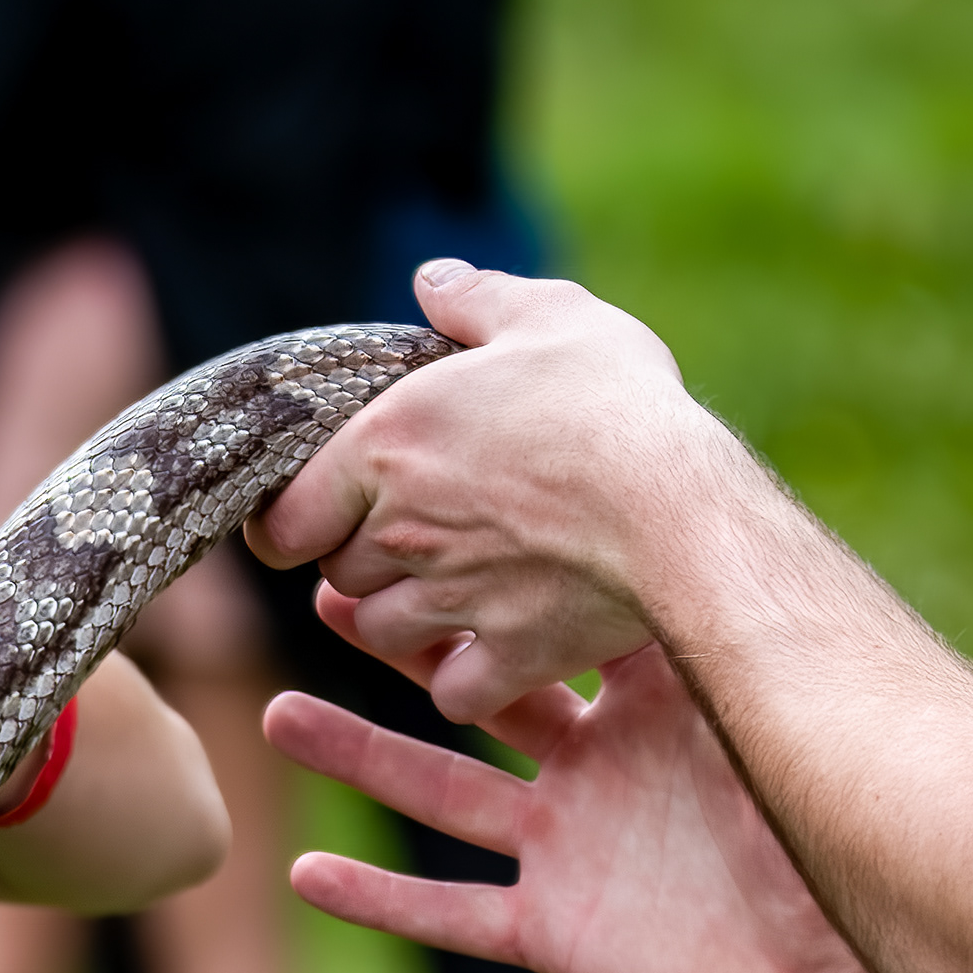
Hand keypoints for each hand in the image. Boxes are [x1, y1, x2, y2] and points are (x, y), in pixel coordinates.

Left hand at [248, 259, 747, 720]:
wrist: (688, 508)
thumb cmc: (615, 405)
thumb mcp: (550, 320)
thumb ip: (478, 300)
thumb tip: (430, 280)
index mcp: (385, 447)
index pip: (283, 520)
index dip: (293, 524)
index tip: (318, 518)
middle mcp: (402, 531)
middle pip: (338, 574)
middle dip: (363, 560)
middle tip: (411, 537)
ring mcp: (453, 600)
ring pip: (384, 633)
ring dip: (406, 619)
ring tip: (451, 588)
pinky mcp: (510, 655)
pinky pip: (455, 692)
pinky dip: (467, 679)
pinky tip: (495, 651)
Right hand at [264, 587, 972, 972]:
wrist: (860, 972)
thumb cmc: (832, 832)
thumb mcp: (756, 709)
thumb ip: (700, 633)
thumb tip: (673, 508)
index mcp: (649, 709)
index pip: (548, 630)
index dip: (482, 586)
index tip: (424, 527)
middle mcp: (598, 773)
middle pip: (473, 699)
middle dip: (400, 651)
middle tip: (326, 594)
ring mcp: (571, 853)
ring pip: (442, 796)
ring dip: (361, 759)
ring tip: (276, 717)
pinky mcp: (558, 934)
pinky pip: (452, 913)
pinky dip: (380, 901)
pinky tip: (306, 876)